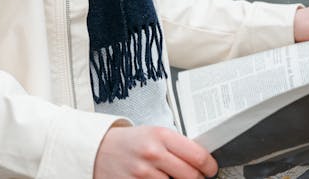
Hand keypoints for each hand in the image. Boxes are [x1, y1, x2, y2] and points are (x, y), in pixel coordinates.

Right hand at [94, 125, 217, 178]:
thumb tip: (202, 162)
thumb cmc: (130, 142)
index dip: (209, 167)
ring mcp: (142, 174)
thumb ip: (176, 146)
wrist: (98, 149)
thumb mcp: (153, 134)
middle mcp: (152, 154)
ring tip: (170, 177)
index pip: (198, 156)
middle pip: (191, 177)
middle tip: (194, 177)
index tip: (210, 170)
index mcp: (161, 136)